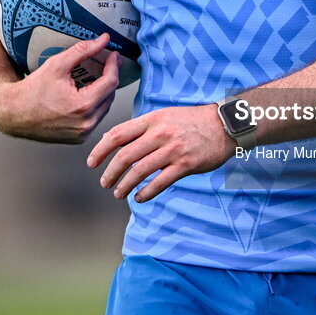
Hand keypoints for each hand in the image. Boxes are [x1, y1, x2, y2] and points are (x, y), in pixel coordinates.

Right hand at [0, 34, 120, 143]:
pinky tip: (86, 95)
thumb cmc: (32, 89)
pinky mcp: (78, 139)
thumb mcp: (57, 64)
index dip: (114, 65)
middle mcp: (85, 123)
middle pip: (110, 95)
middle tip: (106, 63)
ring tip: (95, 78)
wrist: (13, 113)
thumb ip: (83, 50)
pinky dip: (94, 106)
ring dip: (103, 92)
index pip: (111, 82)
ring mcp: (82, 134)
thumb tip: (104, 40)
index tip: (113, 55)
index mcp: (82, 105)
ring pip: (104, 108)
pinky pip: (95, 118)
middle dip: (109, 77)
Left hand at [86, 103, 234, 202]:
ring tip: (118, 193)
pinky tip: (139, 198)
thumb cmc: (192, 120)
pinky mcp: (185, 165)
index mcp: (152, 120)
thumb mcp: (166, 116)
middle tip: (105, 183)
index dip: (101, 150)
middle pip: (125, 156)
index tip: (92, 162)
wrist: (223, 124)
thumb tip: (120, 142)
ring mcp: (172, 150)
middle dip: (110, 173)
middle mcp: (160, 134)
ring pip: (139, 172)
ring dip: (125, 185)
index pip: (118, 134)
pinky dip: (145, 193)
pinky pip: (159, 183)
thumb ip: (144, 128)